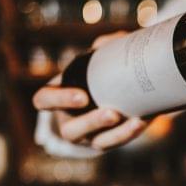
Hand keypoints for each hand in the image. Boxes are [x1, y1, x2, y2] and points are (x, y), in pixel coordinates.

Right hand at [32, 31, 149, 149]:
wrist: (118, 91)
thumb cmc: (98, 71)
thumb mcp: (97, 57)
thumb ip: (104, 46)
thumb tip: (114, 41)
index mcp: (57, 96)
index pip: (44, 101)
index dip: (59, 101)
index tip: (83, 96)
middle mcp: (69, 120)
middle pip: (71, 130)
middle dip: (91, 123)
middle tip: (112, 113)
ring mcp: (88, 135)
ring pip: (97, 142)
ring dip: (116, 134)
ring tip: (134, 121)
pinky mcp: (107, 141)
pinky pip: (117, 143)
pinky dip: (130, 134)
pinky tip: (142, 122)